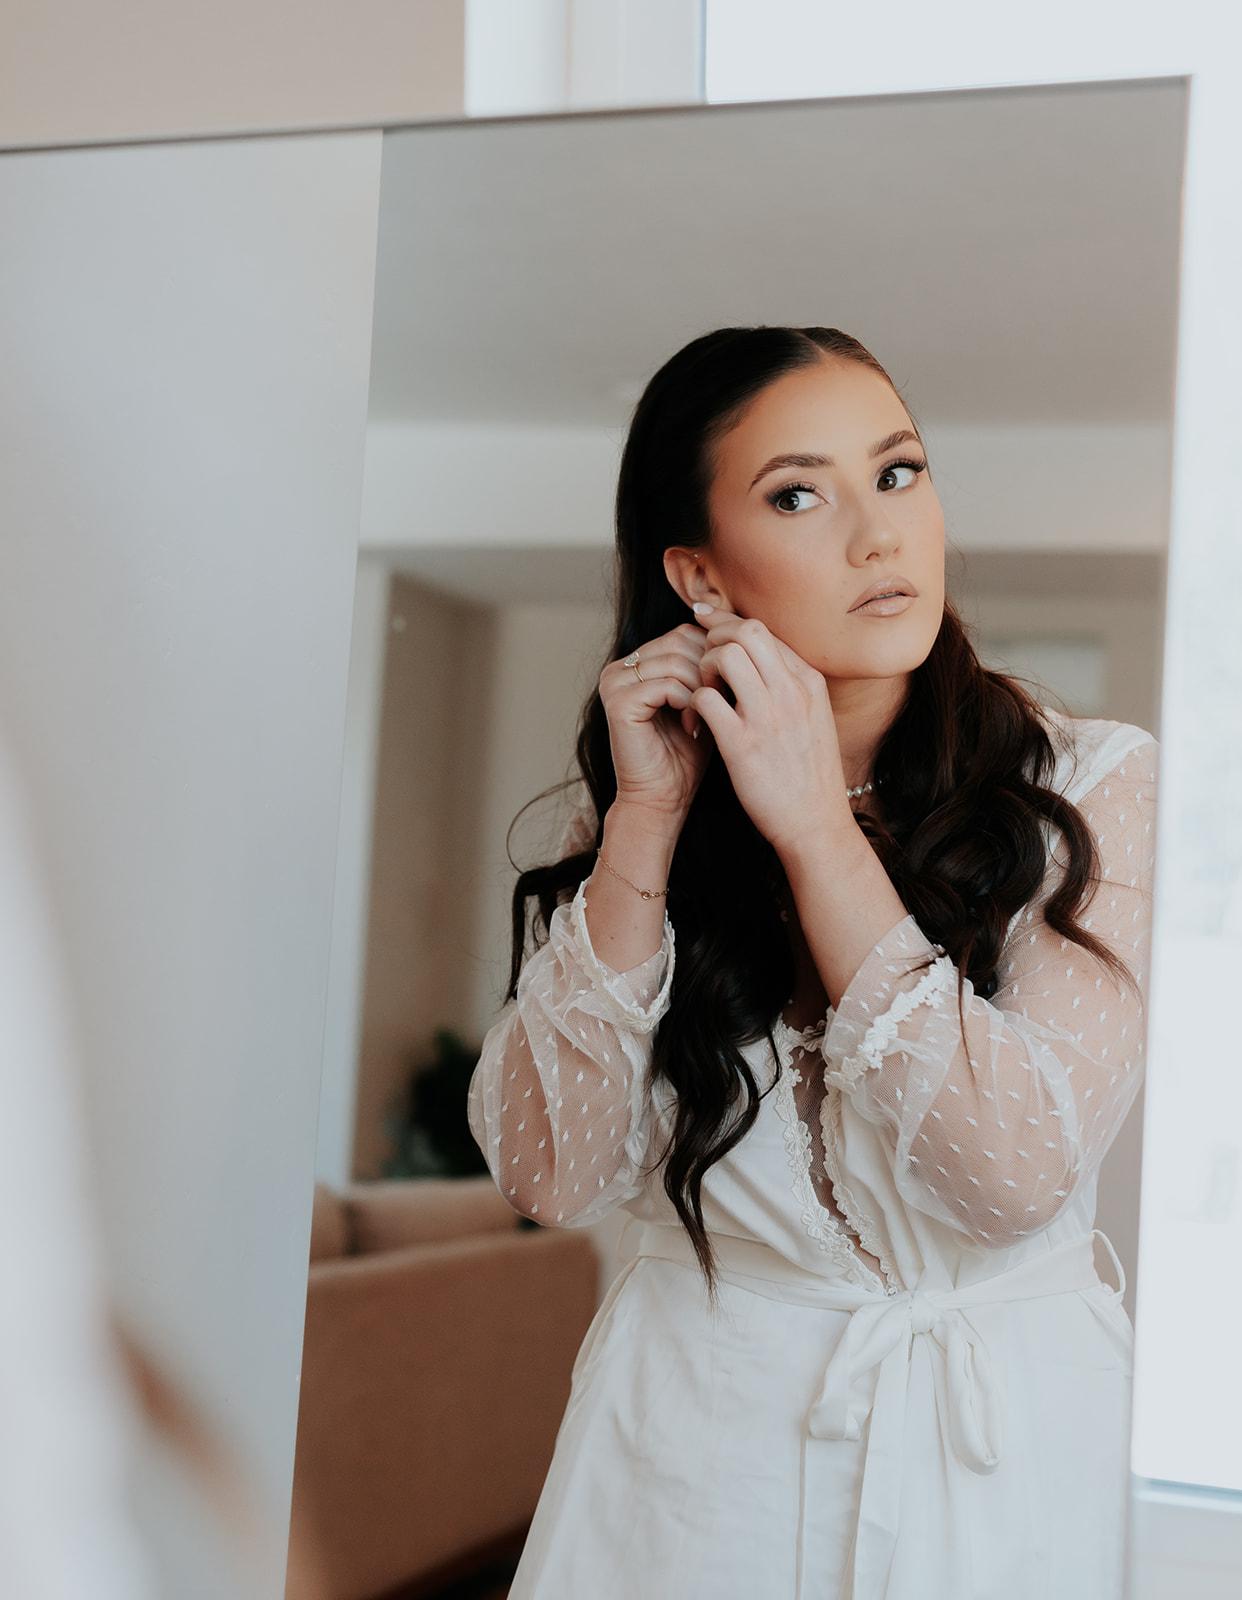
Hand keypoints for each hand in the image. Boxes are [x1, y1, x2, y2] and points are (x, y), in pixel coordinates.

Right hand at [600, 622, 713, 827]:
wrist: (664, 798)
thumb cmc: (688, 753)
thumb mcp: (705, 700)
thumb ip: (710, 666)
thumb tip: (741, 631)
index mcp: (638, 661)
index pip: (686, 633)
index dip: (715, 656)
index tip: (727, 690)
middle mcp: (620, 667)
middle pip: (681, 640)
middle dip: (710, 670)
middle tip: (720, 703)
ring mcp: (614, 683)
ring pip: (676, 661)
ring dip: (701, 689)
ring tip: (707, 718)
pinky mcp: (617, 702)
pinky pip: (666, 684)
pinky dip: (688, 703)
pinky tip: (692, 726)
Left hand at [690, 605, 853, 858]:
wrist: (816, 824)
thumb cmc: (810, 775)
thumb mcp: (814, 720)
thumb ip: (791, 688)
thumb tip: (760, 660)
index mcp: (810, 683)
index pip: (764, 631)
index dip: (728, 623)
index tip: (705, 622)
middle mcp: (792, 692)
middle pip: (746, 630)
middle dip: (714, 636)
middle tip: (701, 660)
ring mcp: (767, 717)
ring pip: (723, 655)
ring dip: (703, 667)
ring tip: (702, 692)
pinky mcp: (742, 744)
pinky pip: (705, 698)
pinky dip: (692, 702)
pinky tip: (696, 721)